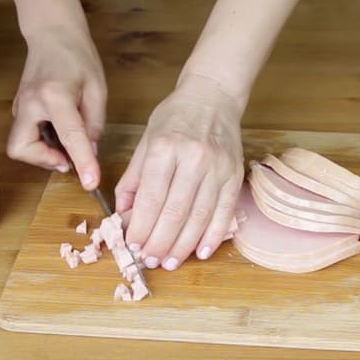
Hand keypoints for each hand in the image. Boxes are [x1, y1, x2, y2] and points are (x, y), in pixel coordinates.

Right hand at [6, 26, 106, 189]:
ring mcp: (19, 106)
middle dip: (44, 161)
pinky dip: (42, 144)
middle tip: (69, 157)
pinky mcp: (18, 109)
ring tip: (68, 144)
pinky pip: (26, 137)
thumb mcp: (97, 89)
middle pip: (23, 148)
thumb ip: (95, 123)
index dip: (82, 162)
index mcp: (54, 95)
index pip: (69, 137)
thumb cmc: (79, 57)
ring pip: (21, 146)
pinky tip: (60, 134)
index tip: (91, 182)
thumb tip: (90, 153)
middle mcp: (29, 103)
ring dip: (44, 154)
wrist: (53, 34)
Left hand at [115, 74, 245, 270]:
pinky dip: (213, 236)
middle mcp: (193, 159)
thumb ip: (134, 180)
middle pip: (175, 213)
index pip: (152, 199)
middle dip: (160, 243)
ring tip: (170, 263)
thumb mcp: (146, 141)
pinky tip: (201, 252)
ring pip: (200, 217)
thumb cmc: (175, 117)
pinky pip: (224, 212)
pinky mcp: (234, 175)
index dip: (141, 228)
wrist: (213, 96)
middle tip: (150, 261)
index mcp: (165, 148)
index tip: (133, 246)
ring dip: (183, 246)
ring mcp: (218, 168)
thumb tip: (124, 216)